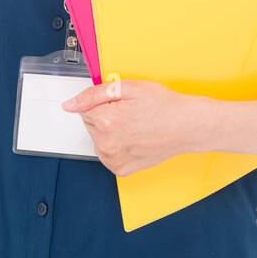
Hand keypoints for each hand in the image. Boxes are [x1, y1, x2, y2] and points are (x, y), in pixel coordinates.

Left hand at [61, 78, 204, 175]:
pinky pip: (108, 154)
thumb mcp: (128, 88)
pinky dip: (117, 147)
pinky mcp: (121, 169)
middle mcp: (107, 144)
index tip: (120, 103)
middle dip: (105, 116)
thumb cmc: (163, 106)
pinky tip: (134, 139)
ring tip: (134, 126)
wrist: (186, 126)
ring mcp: (114, 159)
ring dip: (110, 132)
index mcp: (106, 121)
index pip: (85, 108)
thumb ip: (94, 94)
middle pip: (91, 124)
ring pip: (98, 139)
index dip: (104, 102)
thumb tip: (70, 105)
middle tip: (130, 113)